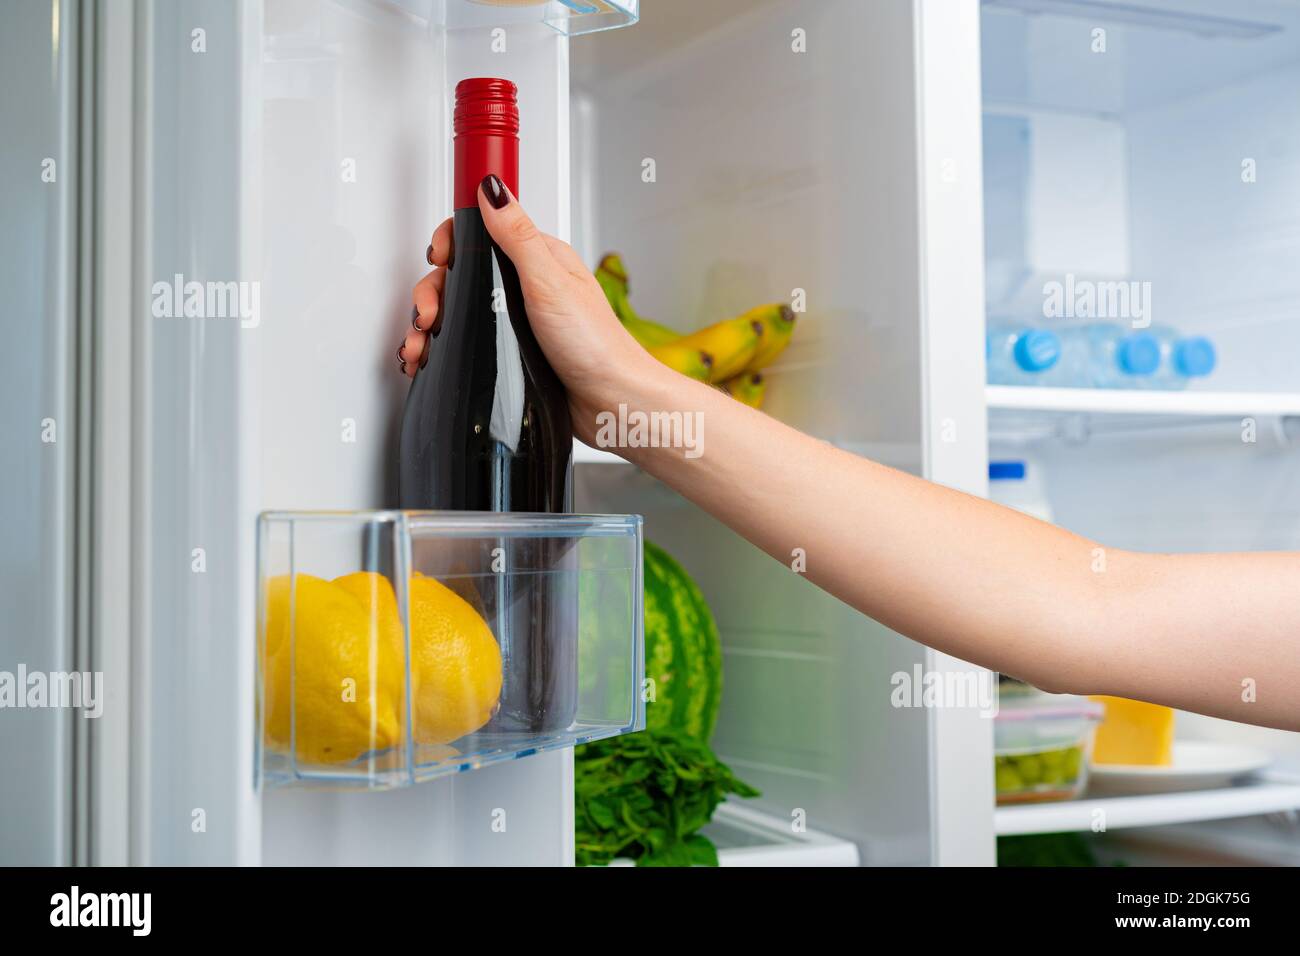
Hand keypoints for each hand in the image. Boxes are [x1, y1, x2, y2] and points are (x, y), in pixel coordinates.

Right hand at [399, 174, 659, 444]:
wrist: (611, 402)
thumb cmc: (595, 345)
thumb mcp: (550, 282)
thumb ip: (518, 236)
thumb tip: (492, 189)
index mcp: (537, 259)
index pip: (481, 233)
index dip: (452, 243)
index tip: (438, 258)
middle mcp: (525, 287)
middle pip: (461, 276)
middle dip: (434, 293)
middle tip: (429, 315)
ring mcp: (516, 320)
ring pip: (459, 312)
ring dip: (430, 325)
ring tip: (421, 345)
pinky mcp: (510, 352)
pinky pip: (467, 342)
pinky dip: (443, 348)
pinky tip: (429, 359)